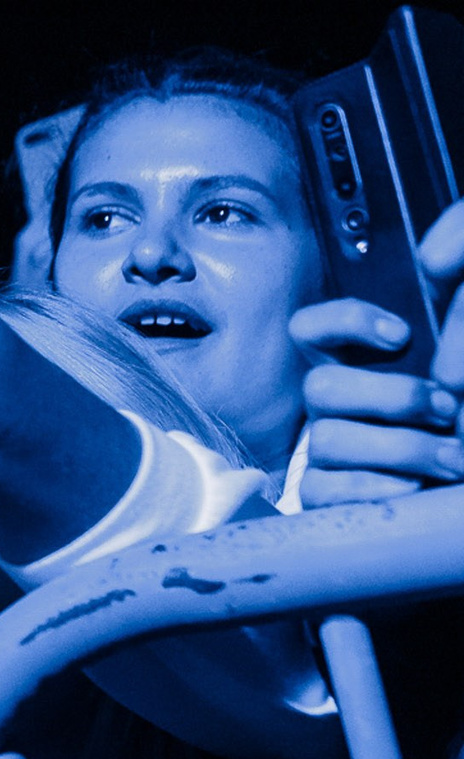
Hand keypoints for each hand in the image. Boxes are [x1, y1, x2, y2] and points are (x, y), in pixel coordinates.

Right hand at [289, 201, 463, 505]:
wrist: (460, 474)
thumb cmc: (453, 418)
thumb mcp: (454, 351)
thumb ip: (455, 304)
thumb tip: (437, 261)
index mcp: (355, 367)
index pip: (311, 329)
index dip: (345, 324)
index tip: (402, 335)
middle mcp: (332, 406)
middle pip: (320, 388)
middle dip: (390, 398)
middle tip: (447, 410)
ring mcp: (325, 450)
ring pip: (327, 439)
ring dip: (399, 448)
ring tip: (452, 458)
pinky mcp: (325, 496)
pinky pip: (322, 490)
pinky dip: (370, 488)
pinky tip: (413, 487)